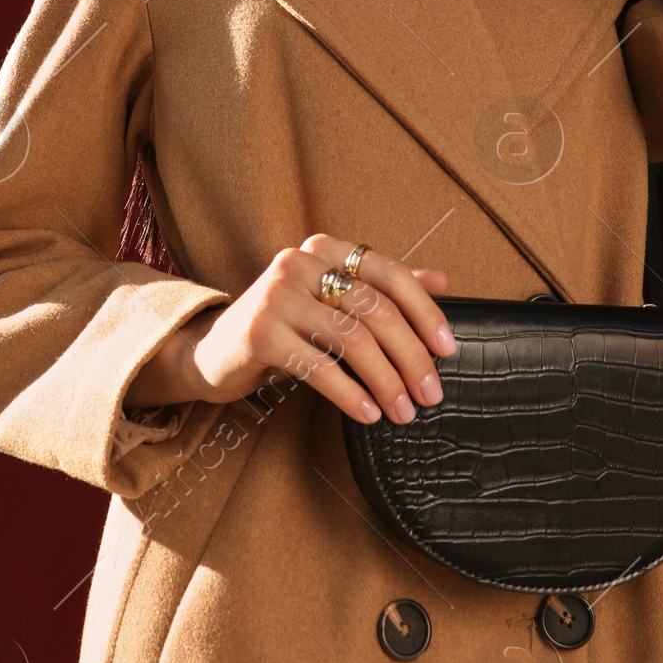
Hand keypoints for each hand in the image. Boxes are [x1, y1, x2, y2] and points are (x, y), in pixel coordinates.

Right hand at [124, 233, 456, 424]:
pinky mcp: (259, 332)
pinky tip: (368, 414)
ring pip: (353, 339)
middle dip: (411, 357)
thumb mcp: (333, 304)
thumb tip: (444, 280)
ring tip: (403, 412)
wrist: (214, 352)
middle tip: (431, 395)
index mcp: (324, 248)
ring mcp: (276, 294)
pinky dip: (351, 394)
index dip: (425, 312)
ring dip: (386, 382)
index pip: (390, 273)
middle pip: (376, 310)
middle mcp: (300, 261)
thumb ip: (383, 289)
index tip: (449, 350)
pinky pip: (319, 366)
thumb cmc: (286, 328)